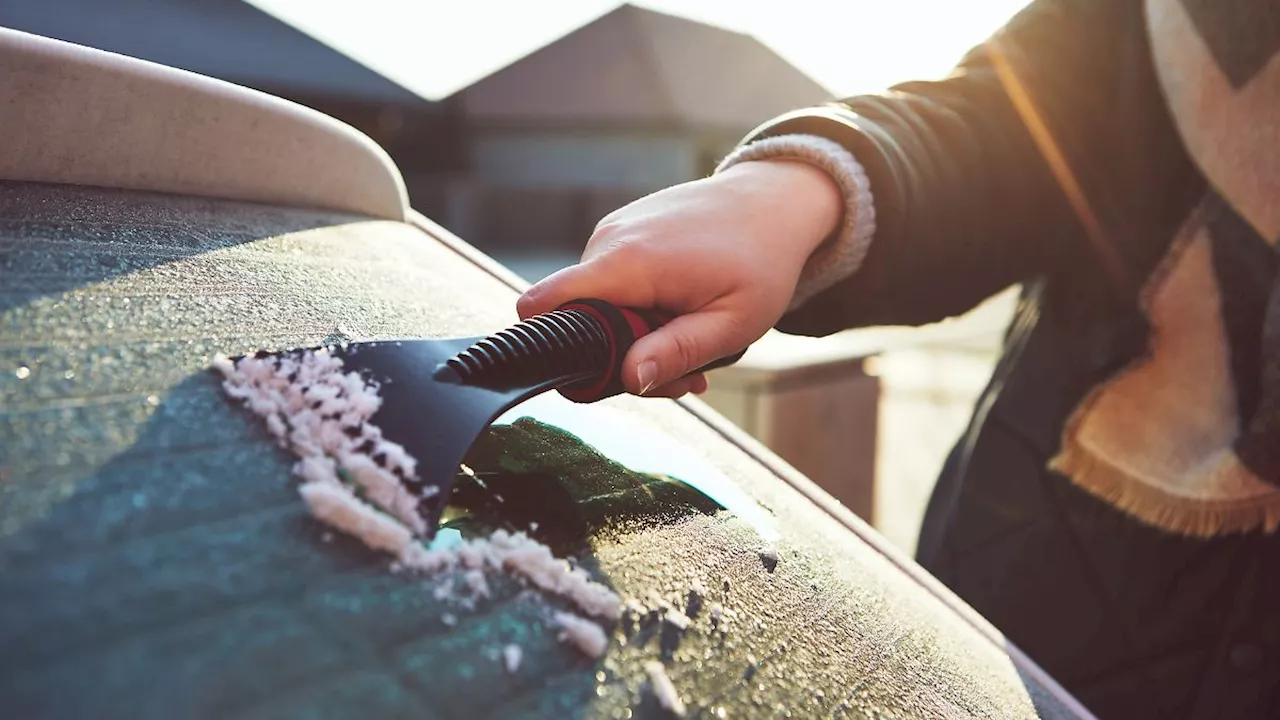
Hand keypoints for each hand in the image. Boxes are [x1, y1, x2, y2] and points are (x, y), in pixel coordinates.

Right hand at [517, 159, 841, 397]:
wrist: (775, 201)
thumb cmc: (762, 262)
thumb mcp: (732, 323)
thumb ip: (676, 352)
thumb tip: (628, 379)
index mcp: (628, 263)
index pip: (543, 305)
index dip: (556, 350)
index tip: (610, 375)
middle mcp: (608, 241)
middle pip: (576, 321)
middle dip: (623, 357)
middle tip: (686, 372)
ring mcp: (612, 232)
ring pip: (596, 307)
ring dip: (637, 335)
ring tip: (692, 333)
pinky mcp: (620, 232)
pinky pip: (610, 285)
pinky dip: (640, 308)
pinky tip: (682, 310)